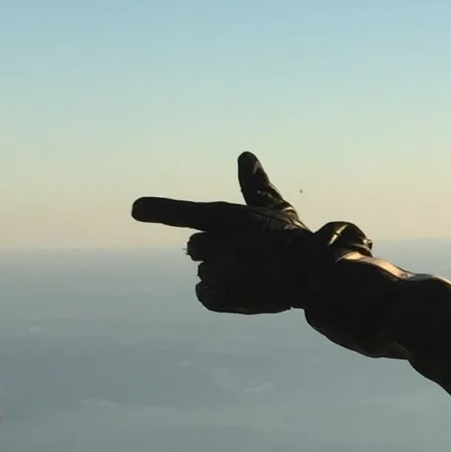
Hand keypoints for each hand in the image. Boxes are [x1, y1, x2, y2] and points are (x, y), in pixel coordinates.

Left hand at [131, 153, 370, 313]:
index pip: (186, 213)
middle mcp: (219, 245)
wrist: (315, 277)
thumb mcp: (275, 207)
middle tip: (248, 253)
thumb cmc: (294, 239)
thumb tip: (246, 154)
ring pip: (204, 271)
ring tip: (252, 272)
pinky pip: (205, 293)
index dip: (159, 210)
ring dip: (222, 272)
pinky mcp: (219, 297)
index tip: (135, 209)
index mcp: (227, 218)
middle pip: (197, 246)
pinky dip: (219, 293)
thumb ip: (253, 184)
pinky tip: (242, 288)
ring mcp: (218, 272)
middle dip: (218, 249)